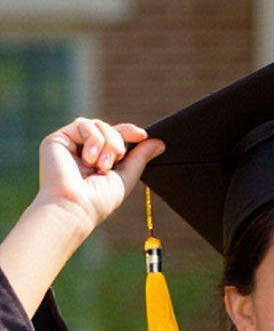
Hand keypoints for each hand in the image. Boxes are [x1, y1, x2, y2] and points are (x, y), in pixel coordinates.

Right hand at [33, 119, 158, 237]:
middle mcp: (83, 151)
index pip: (115, 137)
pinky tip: (89, 159)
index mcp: (98, 160)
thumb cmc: (99, 200)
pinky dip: (93, 139)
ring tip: (102, 165)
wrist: (75, 206)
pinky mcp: (57, 139)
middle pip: (108, 128)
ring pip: (97, 124)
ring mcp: (70, 144)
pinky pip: (83, 124)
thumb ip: (140, 158)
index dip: (128, 132)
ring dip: (107, 142)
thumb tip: (159, 142)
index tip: (142, 135)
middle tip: (116, 159)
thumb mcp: (126, 177)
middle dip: (118, 141)